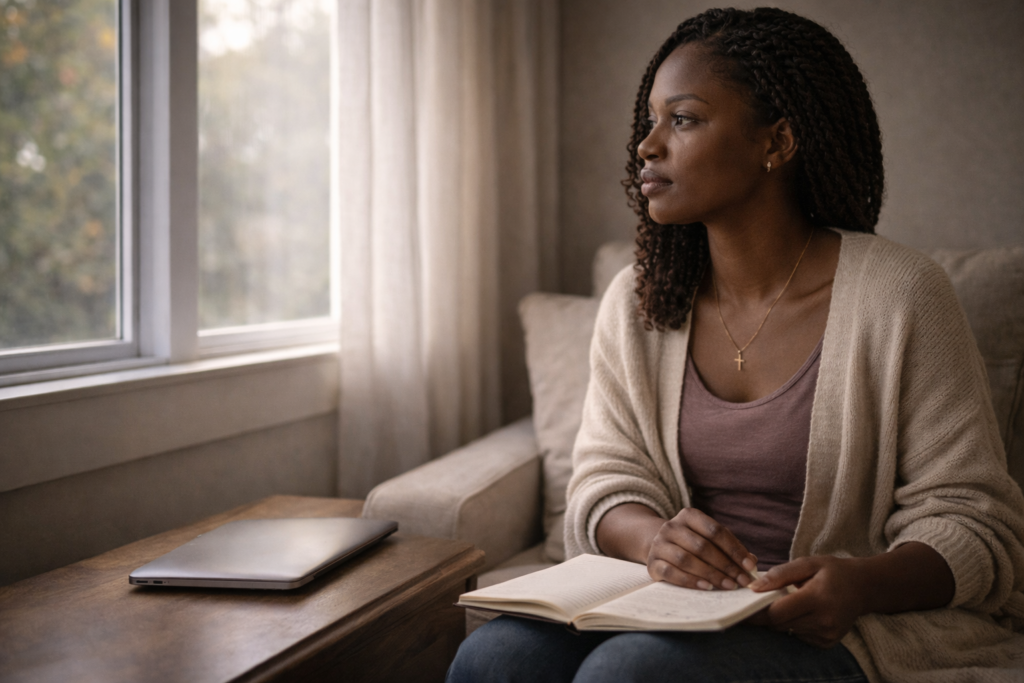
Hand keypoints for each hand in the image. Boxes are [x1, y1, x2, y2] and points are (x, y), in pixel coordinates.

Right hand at [646, 507, 757, 590]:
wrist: (659, 547)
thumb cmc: (691, 544)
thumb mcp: (708, 539)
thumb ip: (729, 547)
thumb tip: (752, 562)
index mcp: (689, 516)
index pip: (715, 531)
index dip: (734, 549)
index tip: (749, 566)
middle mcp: (671, 527)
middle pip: (702, 546)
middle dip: (726, 565)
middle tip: (742, 581)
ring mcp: (659, 544)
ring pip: (686, 559)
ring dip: (711, 574)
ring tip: (728, 586)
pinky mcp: (652, 563)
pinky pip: (671, 572)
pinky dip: (690, 581)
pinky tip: (706, 587)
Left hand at [748, 556, 867, 647]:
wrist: (864, 587)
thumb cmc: (833, 571)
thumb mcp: (807, 563)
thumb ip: (779, 575)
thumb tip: (753, 588)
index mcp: (817, 598)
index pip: (777, 613)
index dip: (756, 612)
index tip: (740, 607)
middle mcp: (824, 621)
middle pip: (779, 624)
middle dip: (765, 614)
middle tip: (758, 601)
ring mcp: (828, 634)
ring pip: (787, 631)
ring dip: (781, 619)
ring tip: (787, 602)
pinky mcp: (828, 642)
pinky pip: (799, 636)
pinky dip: (794, 625)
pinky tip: (802, 612)